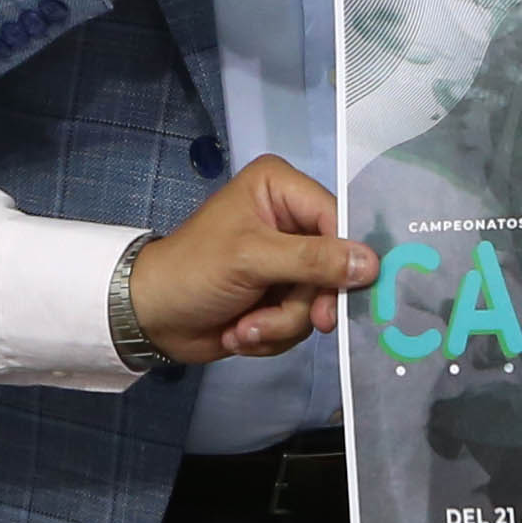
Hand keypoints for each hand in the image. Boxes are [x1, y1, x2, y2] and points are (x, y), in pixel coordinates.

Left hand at [133, 153, 386, 362]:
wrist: (151, 318)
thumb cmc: (193, 272)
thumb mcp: (252, 259)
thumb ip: (313, 260)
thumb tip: (370, 264)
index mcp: (280, 188)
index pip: (337, 218)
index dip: (345, 258)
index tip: (345, 293)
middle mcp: (289, 220)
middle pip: (333, 266)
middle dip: (302, 303)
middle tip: (286, 320)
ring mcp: (286, 262)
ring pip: (318, 300)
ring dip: (281, 323)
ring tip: (246, 326)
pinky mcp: (280, 297)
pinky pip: (301, 322)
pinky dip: (272, 334)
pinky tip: (241, 331)